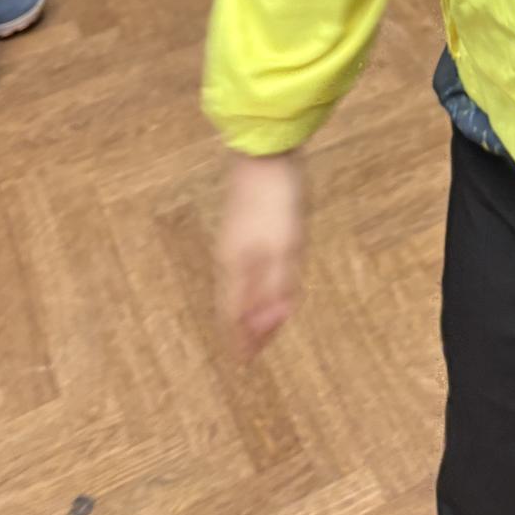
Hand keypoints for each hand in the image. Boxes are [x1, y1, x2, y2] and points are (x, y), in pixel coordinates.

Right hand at [216, 151, 304, 362]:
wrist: (265, 149)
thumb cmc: (277, 199)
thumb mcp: (285, 247)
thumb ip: (276, 288)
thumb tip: (266, 330)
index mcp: (237, 267)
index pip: (233, 316)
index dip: (241, 340)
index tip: (246, 365)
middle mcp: (229, 257)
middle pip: (232, 302)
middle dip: (241, 328)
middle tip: (250, 351)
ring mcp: (234, 238)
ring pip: (236, 284)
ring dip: (244, 307)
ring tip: (254, 322)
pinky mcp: (243, 222)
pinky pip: (242, 265)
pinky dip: (248, 284)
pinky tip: (257, 279)